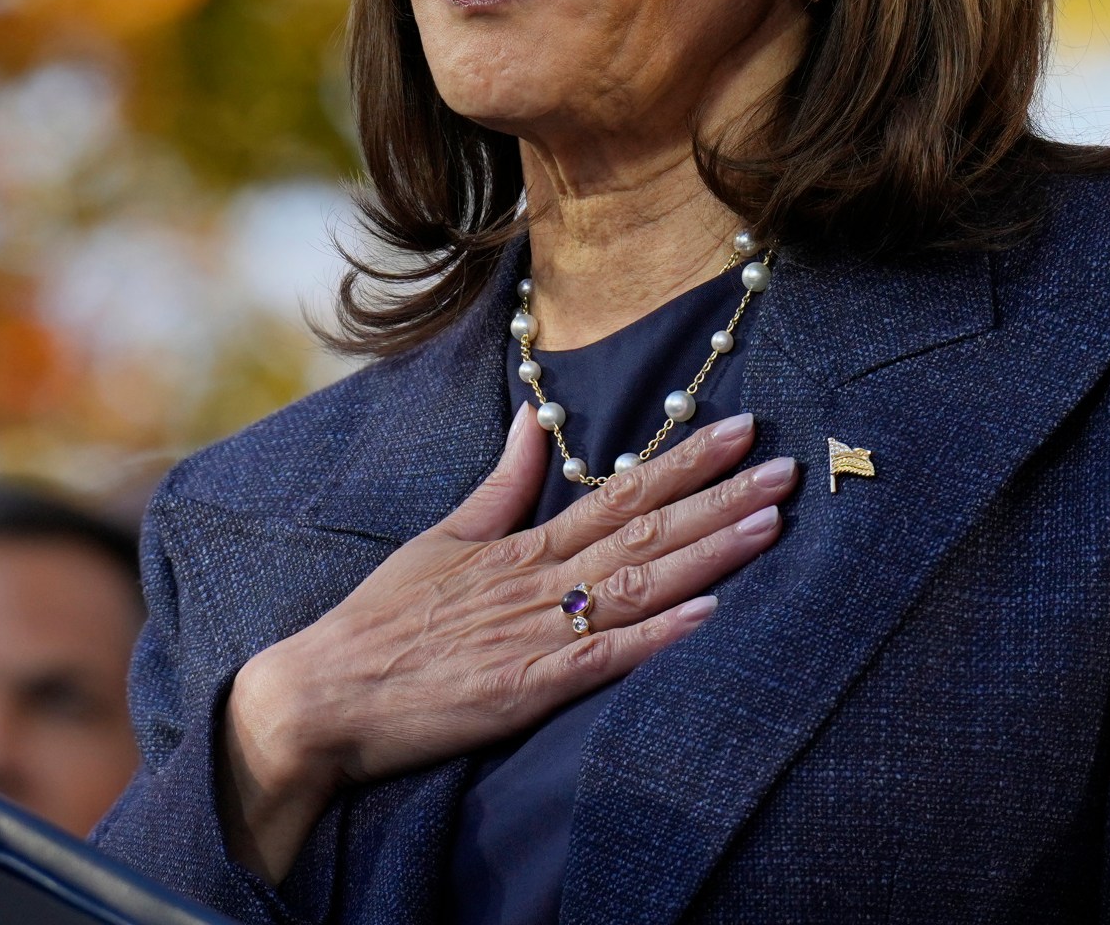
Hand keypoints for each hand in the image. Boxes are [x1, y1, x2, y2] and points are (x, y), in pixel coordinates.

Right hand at [216, 404, 794, 880]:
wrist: (323, 695)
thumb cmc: (381, 621)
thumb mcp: (440, 537)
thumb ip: (500, 482)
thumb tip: (538, 415)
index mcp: (521, 546)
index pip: (620, 493)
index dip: (687, 462)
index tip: (745, 429)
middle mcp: (537, 583)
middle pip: (645, 531)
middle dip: (721, 497)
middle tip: (787, 467)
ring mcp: (534, 635)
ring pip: (637, 584)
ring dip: (709, 554)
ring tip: (770, 524)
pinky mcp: (525, 690)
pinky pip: (603, 659)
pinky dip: (657, 636)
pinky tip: (709, 616)